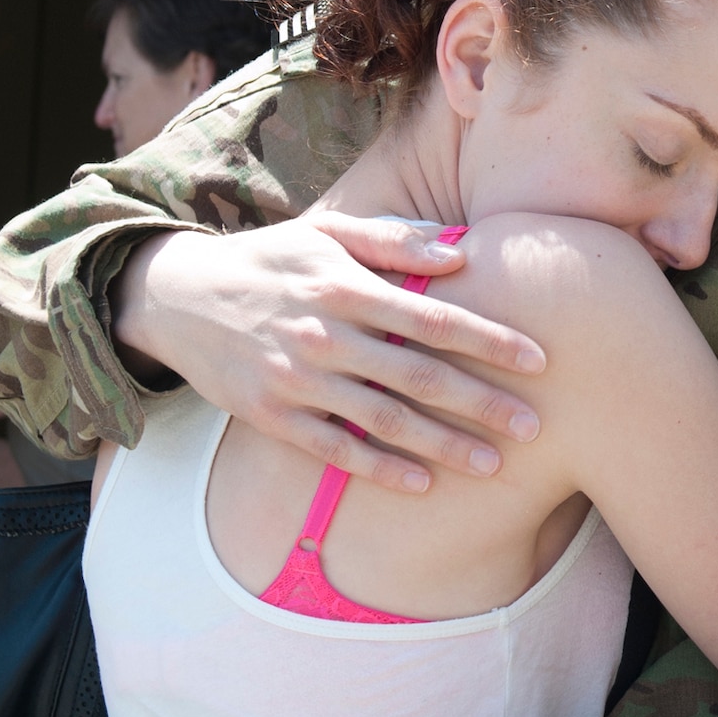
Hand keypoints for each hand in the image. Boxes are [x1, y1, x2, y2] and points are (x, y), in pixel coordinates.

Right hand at [112, 213, 545, 492]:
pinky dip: (379, 468)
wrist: (178, 297)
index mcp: (344, 285)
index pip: (432, 316)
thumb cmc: (270, 261)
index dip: (489, 339)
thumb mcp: (326, 233)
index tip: (539, 359)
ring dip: (442, 445)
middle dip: (481, 402)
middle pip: (418, 375)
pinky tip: (422, 484)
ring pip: (383, 419)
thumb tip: (460, 255)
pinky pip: (335, 449)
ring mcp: (297, 379)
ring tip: (492, 465)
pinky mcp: (273, 416)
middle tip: (533, 424)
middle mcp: (324, 334)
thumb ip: (394, 242)